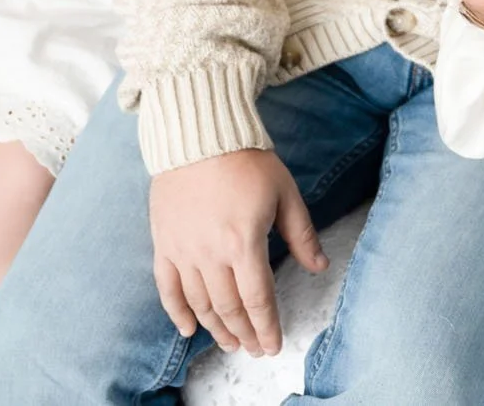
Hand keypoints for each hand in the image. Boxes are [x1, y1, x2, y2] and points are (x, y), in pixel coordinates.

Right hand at [149, 149, 325, 354]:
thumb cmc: (247, 161)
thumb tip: (320, 266)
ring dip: (216, 328)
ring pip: (199, 303)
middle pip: (228, 307)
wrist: (199, 135)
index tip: (273, 344)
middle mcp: (210, 253)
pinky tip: (189, 329)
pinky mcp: (163, 243)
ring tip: (231, 342)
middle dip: (245, 333)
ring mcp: (183, 250)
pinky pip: (167, 287)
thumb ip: (301, 234)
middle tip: (255, 348)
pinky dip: (177, 312)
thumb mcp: (285, 193)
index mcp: (244, 242)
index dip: (266, 326)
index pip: (257, 298)